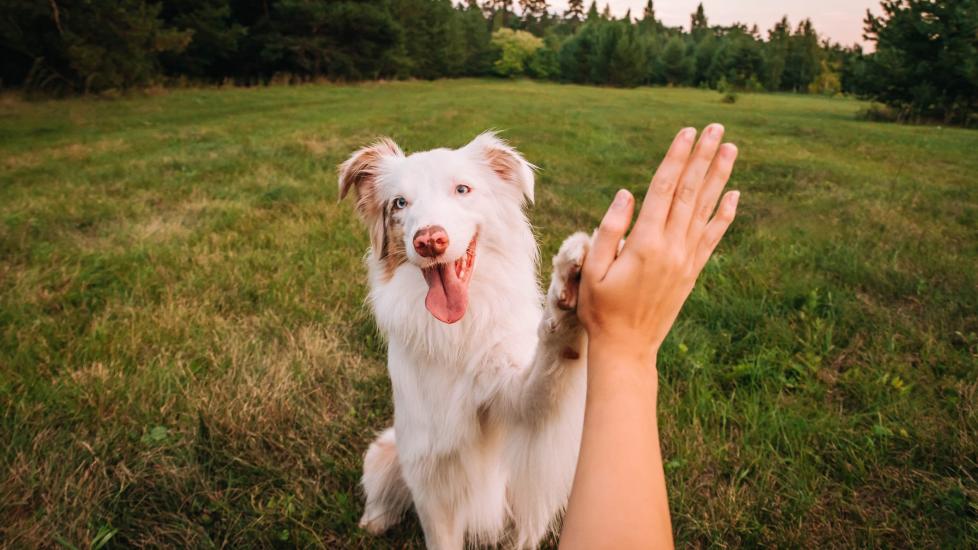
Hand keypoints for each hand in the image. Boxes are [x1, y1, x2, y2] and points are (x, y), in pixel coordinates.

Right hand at [578, 124, 739, 359]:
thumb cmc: (600, 308)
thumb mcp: (592, 269)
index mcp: (645, 243)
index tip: (687, 132)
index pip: (663, 189)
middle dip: (703, 157)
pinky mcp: (692, 271)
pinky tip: (734, 195)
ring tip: (730, 149)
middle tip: (716, 128)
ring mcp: (686, 259)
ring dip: (718, 177)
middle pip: (689, 192)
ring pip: (705, 209)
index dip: (676, 158)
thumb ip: (609, 230)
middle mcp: (671, 247)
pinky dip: (724, 215)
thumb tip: (627, 194)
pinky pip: (712, 237)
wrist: (627, 347)